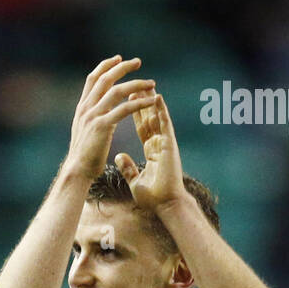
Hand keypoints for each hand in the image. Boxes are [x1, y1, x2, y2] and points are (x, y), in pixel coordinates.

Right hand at [66, 56, 156, 181]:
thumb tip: (101, 112)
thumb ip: (92, 118)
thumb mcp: (85, 132)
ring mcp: (93, 116)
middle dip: (122, 67)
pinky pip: (124, 109)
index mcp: (82, 108)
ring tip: (151, 83)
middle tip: (138, 62)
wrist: (77, 171)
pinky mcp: (103, 126)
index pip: (93, 79)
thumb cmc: (84, 157)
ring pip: (117, 91)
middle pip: (105, 79)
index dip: (105, 66)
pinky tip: (151, 101)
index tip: (118, 59)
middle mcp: (86, 108)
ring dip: (136, 84)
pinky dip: (140, 103)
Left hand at [115, 92, 184, 210]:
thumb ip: (128, 167)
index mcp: (151, 150)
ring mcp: (165, 143)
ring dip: (151, 100)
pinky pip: (165, 125)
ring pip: (157, 117)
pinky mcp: (170, 145)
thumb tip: (118, 156)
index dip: (134, 111)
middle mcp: (159, 143)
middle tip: (136, 82)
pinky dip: (161, 111)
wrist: (166, 205)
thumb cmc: (153, 197)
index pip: (141, 126)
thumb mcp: (134, 180)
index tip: (128, 97)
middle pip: (149, 117)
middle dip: (142, 100)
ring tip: (146, 83)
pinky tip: (157, 97)